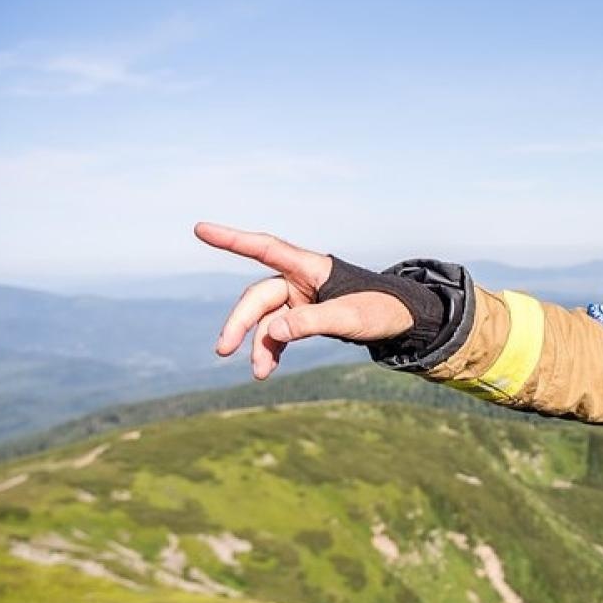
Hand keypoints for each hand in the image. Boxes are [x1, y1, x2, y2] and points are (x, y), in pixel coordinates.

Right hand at [194, 222, 413, 379]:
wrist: (402, 320)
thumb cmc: (381, 309)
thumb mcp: (349, 317)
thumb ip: (312, 322)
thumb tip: (272, 331)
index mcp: (311, 267)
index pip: (265, 248)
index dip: (232, 240)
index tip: (200, 229)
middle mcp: (300, 279)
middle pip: (258, 297)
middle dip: (241, 323)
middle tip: (224, 349)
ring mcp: (300, 298)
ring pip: (265, 319)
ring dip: (258, 345)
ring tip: (260, 373)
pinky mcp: (303, 316)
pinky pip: (278, 331)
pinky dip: (271, 349)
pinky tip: (266, 369)